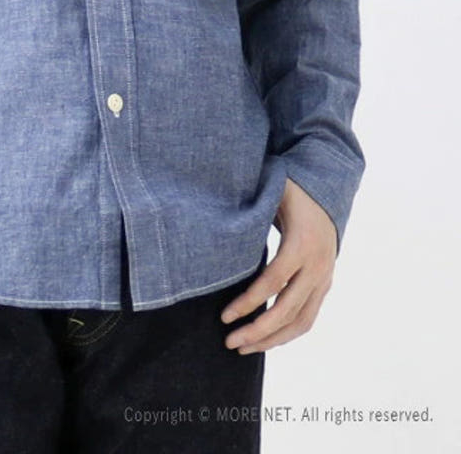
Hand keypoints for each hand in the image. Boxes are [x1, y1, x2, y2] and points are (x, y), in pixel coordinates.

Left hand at [219, 177, 336, 353]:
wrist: (327, 193)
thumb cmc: (289, 191)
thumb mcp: (270, 193)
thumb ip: (248, 205)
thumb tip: (211, 213)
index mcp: (302, 243)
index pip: (273, 281)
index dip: (249, 301)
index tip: (224, 316)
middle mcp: (318, 265)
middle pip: (288, 309)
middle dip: (258, 330)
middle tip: (230, 342)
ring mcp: (325, 278)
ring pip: (301, 321)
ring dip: (272, 339)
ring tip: (243, 348)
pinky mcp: (325, 285)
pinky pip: (308, 317)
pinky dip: (287, 333)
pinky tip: (264, 339)